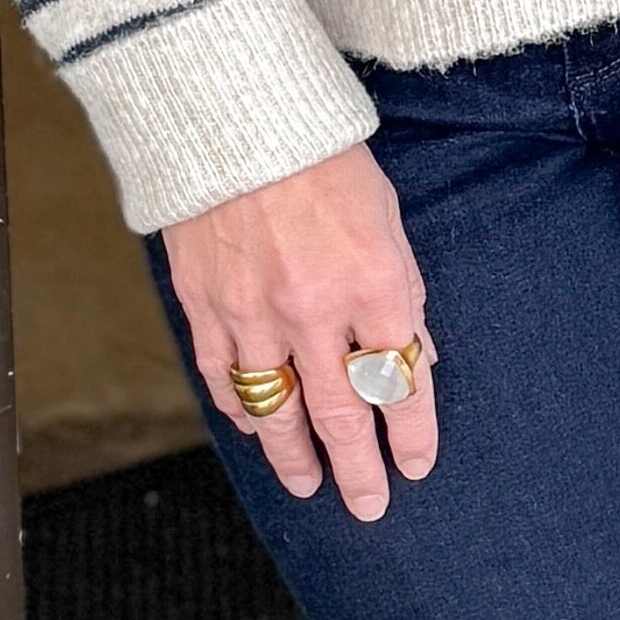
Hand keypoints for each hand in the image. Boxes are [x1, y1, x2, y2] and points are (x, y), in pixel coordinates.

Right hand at [165, 140, 437, 518]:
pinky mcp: (203, 302)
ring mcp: (252, 311)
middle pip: (340, 413)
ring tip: (307, 485)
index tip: (416, 466)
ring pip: (277, 408)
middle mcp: (314, 309)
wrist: (233, 113)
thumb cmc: (321, 157)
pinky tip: (255, 428)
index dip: (411, 433)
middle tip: (368, 507)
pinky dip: (241, 409)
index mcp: (373, 283)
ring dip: (293, 456)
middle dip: (358, 468)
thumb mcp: (386, 218)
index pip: (400, 382)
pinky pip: (224, 375)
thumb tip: (414, 357)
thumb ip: (400, 292)